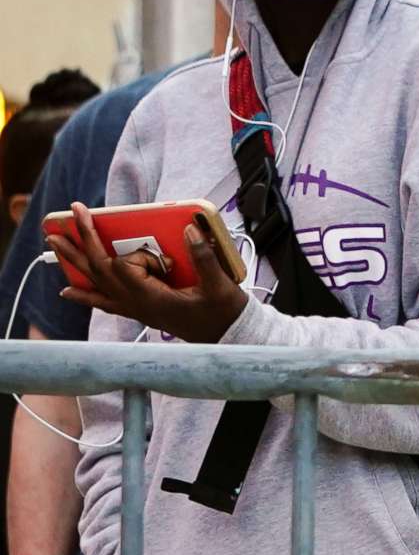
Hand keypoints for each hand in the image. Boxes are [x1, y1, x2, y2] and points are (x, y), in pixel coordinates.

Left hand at [47, 204, 246, 344]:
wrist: (227, 338)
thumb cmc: (223, 314)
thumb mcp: (220, 286)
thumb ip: (204, 258)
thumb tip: (189, 229)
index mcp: (152, 298)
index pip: (125, 267)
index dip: (140, 256)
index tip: (166, 262)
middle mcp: (136, 304)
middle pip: (99, 269)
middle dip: (83, 241)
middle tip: (69, 216)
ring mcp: (135, 309)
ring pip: (96, 283)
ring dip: (74, 261)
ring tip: (54, 242)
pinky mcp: (139, 311)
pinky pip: (104, 302)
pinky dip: (85, 296)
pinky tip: (68, 291)